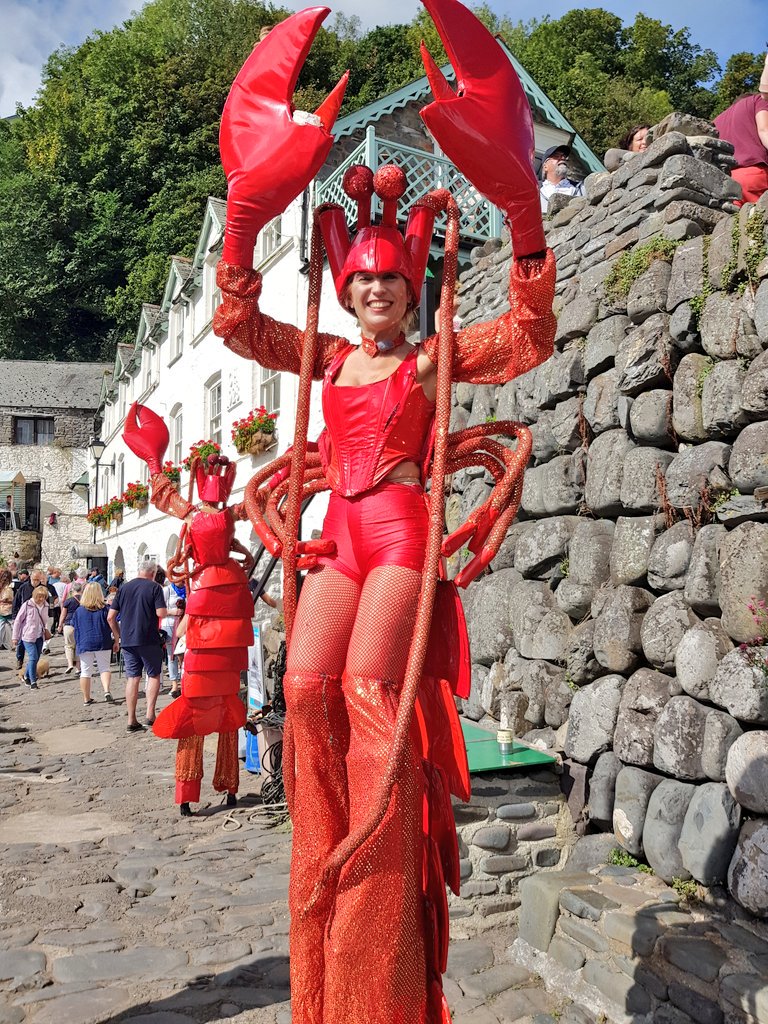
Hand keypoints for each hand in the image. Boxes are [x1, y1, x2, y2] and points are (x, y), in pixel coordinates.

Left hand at [219, 7, 347, 265]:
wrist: (247, 203)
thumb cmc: (278, 176)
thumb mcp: (313, 142)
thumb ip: (329, 109)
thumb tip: (342, 81)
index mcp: (264, 92)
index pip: (287, 48)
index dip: (306, 27)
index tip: (322, 12)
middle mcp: (245, 90)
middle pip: (269, 47)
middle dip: (290, 30)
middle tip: (310, 17)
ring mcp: (237, 101)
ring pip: (257, 59)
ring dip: (277, 43)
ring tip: (294, 30)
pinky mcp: (236, 113)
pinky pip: (251, 76)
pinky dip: (266, 63)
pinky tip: (274, 59)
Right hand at [419, 0, 545, 255]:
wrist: (517, 184)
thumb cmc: (491, 160)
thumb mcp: (454, 130)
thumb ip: (437, 107)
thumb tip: (431, 101)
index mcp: (490, 73)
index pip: (460, 34)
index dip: (443, 12)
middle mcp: (497, 75)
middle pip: (466, 37)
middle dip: (448, 17)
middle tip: (431, 1)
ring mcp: (496, 89)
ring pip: (467, 54)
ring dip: (449, 35)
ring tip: (434, 15)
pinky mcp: (492, 105)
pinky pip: (465, 79)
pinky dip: (444, 67)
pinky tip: (427, 55)